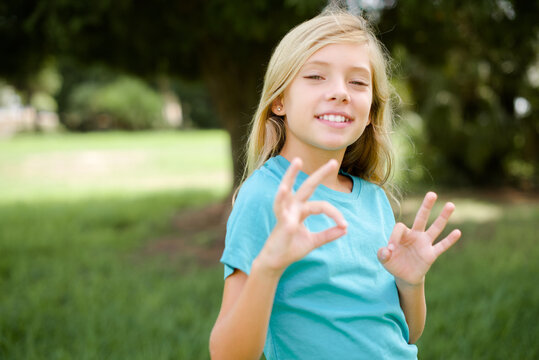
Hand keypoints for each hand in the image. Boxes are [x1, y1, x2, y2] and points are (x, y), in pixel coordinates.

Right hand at [257, 158, 347, 274]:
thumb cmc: (291, 248)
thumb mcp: (314, 241)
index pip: (322, 206)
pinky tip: (284, 188)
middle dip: (320, 174)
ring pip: (288, 189)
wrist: (276, 262)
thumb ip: (328, 234)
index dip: (335, 214)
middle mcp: (293, 207)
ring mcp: (285, 212)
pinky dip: (281, 197)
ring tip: (297, 161)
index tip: (345, 225)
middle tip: (333, 161)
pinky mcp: (280, 221)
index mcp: (301, 210)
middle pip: (307, 186)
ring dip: (291, 175)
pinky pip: (281, 207)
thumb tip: (345, 229)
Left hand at [377, 192, 461, 286]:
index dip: (394, 236)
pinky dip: (449, 240)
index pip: (400, 227)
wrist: (404, 276)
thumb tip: (387, 250)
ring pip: (435, 228)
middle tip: (432, 194)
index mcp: (403, 234)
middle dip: (426, 206)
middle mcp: (416, 235)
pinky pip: (441, 246)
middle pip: (421, 218)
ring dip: (442, 218)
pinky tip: (457, 232)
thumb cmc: (394, 263)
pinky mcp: (431, 255)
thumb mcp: (384, 259)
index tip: (390, 249)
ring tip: (450, 205)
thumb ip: (382, 254)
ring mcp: (424, 244)